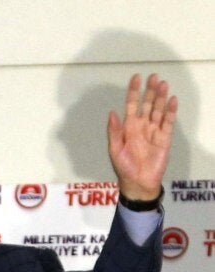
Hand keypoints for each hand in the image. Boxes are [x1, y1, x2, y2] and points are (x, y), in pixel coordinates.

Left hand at [107, 74, 177, 199]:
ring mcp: (154, 131)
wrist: (138, 183)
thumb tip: (111, 113)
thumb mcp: (115, 149)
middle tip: (154, 76)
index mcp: (128, 127)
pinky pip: (168, 122)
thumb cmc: (124, 167)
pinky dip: (170, 111)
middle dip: (150, 90)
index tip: (136, 78)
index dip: (134, 91)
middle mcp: (141, 126)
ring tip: (164, 84)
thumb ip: (114, 131)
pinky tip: (172, 100)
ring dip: (161, 97)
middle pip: (147, 104)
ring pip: (158, 110)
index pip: (131, 105)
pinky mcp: (164, 138)